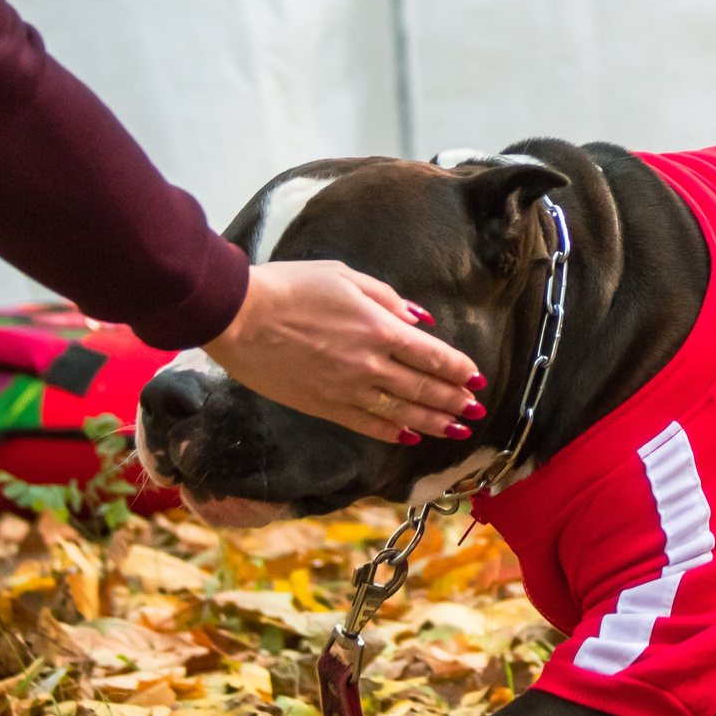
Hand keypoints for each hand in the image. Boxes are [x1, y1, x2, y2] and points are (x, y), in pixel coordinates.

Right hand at [204, 261, 482, 443]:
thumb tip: (421, 321)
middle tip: (475, 410)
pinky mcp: (322, 406)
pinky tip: (409, 438)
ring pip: (402, 412)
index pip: (433, 356)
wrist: (239, 315)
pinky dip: (391, 432)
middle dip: (454, 400)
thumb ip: (388, 299)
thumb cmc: (291, 286)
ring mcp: (346, 389)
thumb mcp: (346, 277)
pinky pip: (366, 424)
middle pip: (423, 388)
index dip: (458, 369)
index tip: (477, 378)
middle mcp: (369, 364)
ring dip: (434, 422)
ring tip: (457, 430)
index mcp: (379, 329)